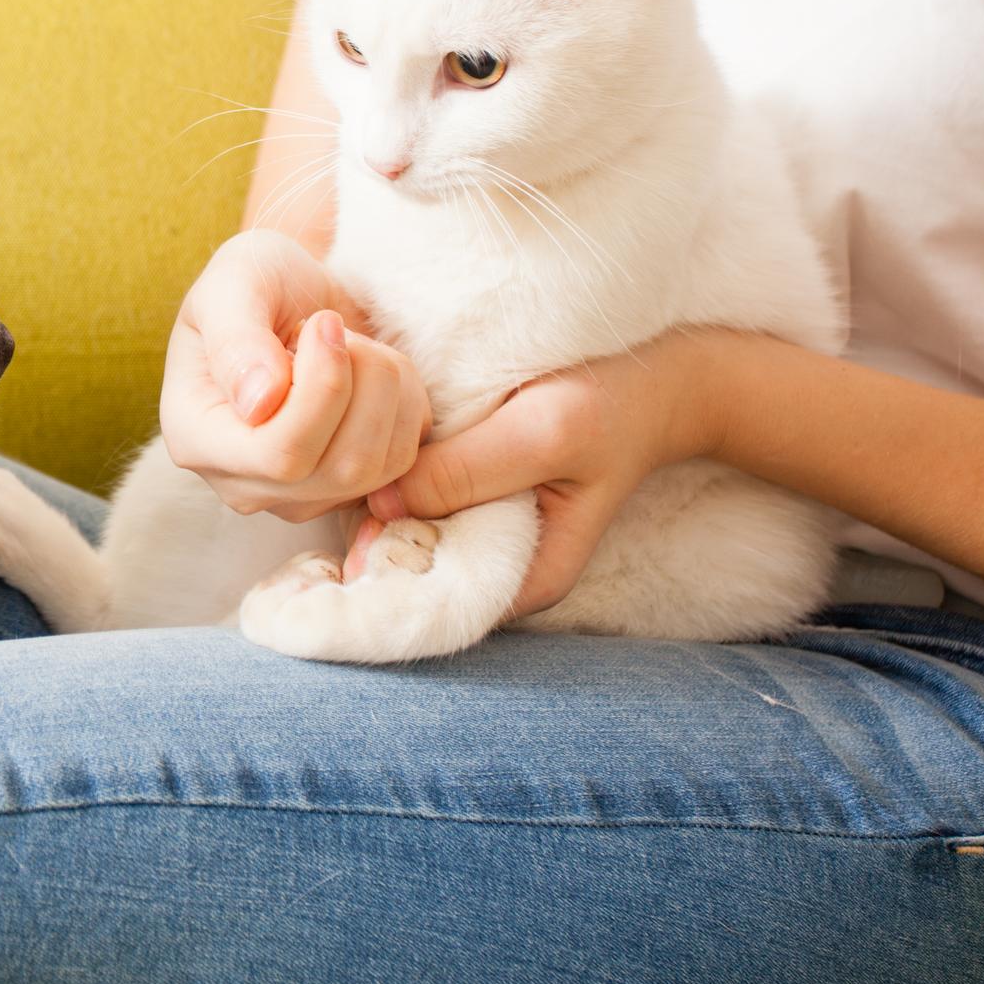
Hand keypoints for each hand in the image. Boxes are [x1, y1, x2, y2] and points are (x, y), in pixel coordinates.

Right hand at [159, 230, 431, 520]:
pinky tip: (371, 373)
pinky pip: (404, 464)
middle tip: (336, 326)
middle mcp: (244, 483)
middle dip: (360, 383)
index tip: (324, 322)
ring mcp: (299, 496)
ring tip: (353, 345)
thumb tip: (259, 404)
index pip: (278, 455)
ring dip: (386, 389)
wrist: (292, 296)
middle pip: (335, 468)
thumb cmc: (256, 281)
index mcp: (197, 438)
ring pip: (375, 468)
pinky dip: (405, 406)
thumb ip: (236, 339)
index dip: (323, 390)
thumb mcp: (233, 281)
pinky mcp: (349, 491)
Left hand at [363, 334, 724, 615]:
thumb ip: (466, 472)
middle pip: (407, 572)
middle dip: (366, 537)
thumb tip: (378, 502)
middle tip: (331, 484)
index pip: (432, 605)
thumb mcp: (545, 433)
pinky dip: (388, 480)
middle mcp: (496, 568)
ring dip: (371, 503)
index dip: (381, 575)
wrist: (652, 378)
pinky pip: (413, 501)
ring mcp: (480, 532)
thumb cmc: (608, 406)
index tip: (346, 530)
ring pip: (402, 534)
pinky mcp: (468, 495)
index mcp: (525, 580)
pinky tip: (366, 449)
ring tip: (344, 462)